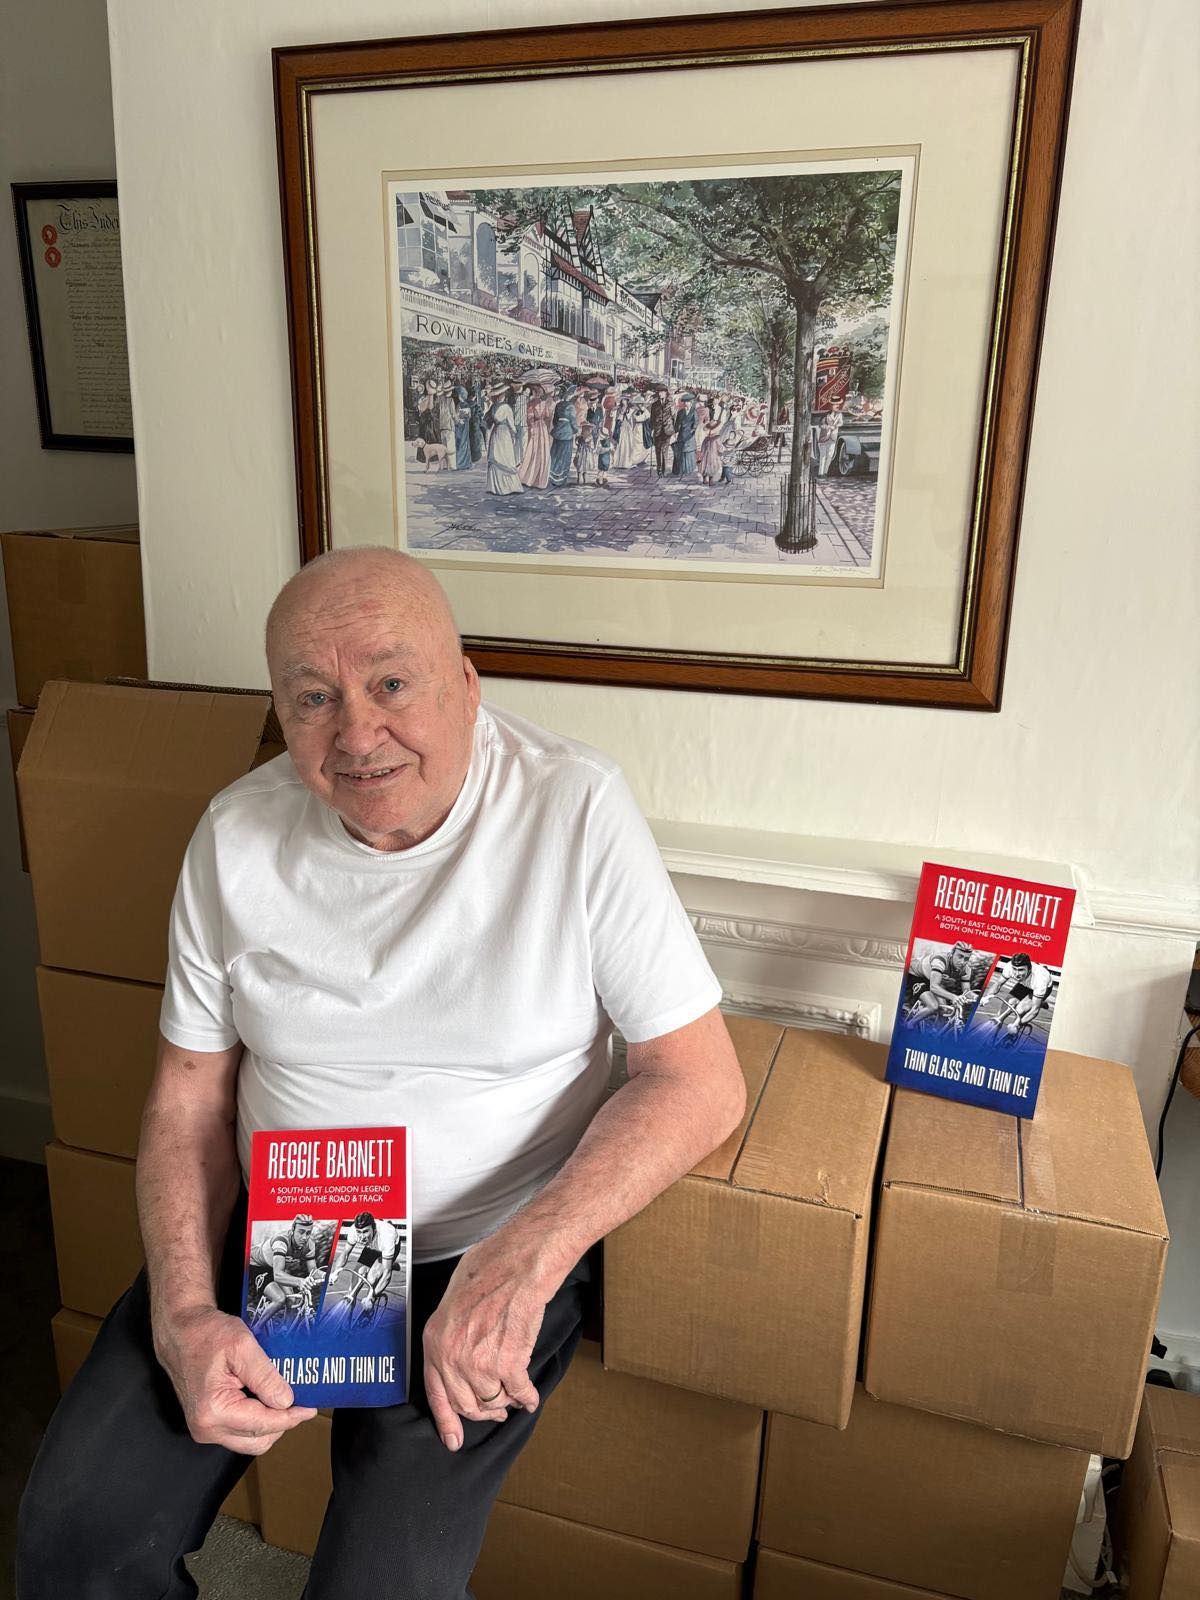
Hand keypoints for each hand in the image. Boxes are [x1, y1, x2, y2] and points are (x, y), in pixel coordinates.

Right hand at [153, 1305, 316, 1453]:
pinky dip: (257, 1420)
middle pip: (258, 1441)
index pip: (263, 1424)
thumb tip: (286, 1401)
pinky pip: (239, 1431)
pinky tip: (267, 1401)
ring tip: (284, 1400)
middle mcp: (206, 1427)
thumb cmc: (206, 1334)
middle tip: (300, 1403)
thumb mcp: (242, 1346)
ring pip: (249, 1440)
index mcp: (213, 1411)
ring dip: (270, 1423)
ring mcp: (205, 1428)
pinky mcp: (207, 1423)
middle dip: (282, 1423)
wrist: (181, 1331)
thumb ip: (265, 1376)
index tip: (310, 1408)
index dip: (290, 1417)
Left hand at [422, 1236, 551, 1451]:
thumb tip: (460, 1346)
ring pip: (493, 1400)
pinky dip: (528, 1397)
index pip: (436, 1393)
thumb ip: (452, 1330)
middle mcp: (451, 1357)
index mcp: (434, 1341)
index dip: (446, 1421)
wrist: (517, 1263)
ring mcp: (479, 1363)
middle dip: (484, 1411)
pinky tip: (531, 1396)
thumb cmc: (489, 1268)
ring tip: (515, 1396)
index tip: (453, 1440)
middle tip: (496, 1411)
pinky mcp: (508, 1364)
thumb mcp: (453, 1299)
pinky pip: (519, 1392)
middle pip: (466, 1403)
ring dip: (506, 1402)